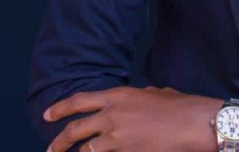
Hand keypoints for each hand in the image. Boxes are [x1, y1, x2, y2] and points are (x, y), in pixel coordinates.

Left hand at [44, 86, 222, 151]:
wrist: (191, 122)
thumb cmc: (178, 105)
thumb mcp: (153, 93)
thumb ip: (135, 98)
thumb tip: (129, 105)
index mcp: (118, 95)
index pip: (81, 100)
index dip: (61, 107)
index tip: (47, 115)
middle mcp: (112, 114)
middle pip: (75, 129)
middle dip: (58, 142)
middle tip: (50, 150)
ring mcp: (116, 137)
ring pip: (84, 150)